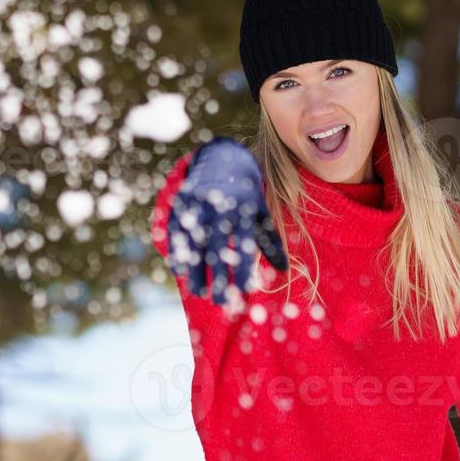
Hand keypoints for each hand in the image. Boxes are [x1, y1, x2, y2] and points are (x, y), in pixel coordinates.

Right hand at [165, 137, 287, 303]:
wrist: (221, 157)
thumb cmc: (246, 193)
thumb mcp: (261, 212)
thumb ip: (270, 240)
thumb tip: (283, 271)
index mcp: (245, 209)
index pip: (246, 245)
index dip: (245, 269)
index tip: (246, 291)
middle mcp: (221, 206)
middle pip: (219, 248)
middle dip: (219, 277)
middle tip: (221, 303)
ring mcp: (198, 204)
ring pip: (195, 243)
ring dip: (196, 270)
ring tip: (198, 293)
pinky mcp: (180, 202)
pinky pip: (176, 231)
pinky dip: (177, 252)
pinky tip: (179, 271)